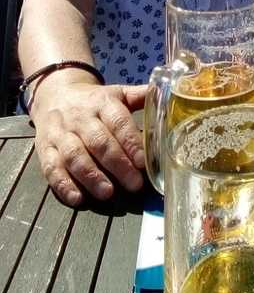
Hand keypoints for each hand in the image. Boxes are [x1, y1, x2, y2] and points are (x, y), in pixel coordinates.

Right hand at [30, 78, 147, 206]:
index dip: (130, 142)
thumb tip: (169, 95)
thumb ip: (141, 97)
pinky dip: (63, 184)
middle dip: (117, 165)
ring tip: (108, 193)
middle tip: (134, 184)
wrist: (55, 94)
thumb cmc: (95, 101)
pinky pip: (51, 167)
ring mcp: (61, 133)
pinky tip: (77, 198)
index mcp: (103, 102)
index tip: (142, 162)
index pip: (118, 122)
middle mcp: (80, 117)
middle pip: (98, 141)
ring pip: (74, 155)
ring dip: (91, 176)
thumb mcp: (118, 93)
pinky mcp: (44, 148)